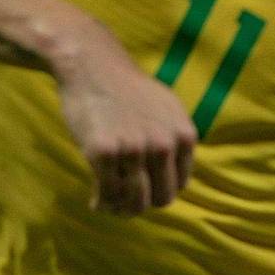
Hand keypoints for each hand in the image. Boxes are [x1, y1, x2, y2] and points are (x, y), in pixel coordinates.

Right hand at [55, 42, 196, 214]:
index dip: (159, 190)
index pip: (179, 185)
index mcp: (184, 136)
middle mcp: (163, 145)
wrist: (91, 65)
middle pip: (161, 198)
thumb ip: (177, 140)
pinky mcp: (103, 152)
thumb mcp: (167, 108)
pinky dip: (101, 203)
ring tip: (110, 207)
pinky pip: (107, 193)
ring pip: (134, 202)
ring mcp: (133, 150)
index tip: (143, 190)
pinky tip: (95, 202)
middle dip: (142, 204)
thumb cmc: (126, 87)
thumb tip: (179, 181)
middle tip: (125, 204)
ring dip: (122, 209)